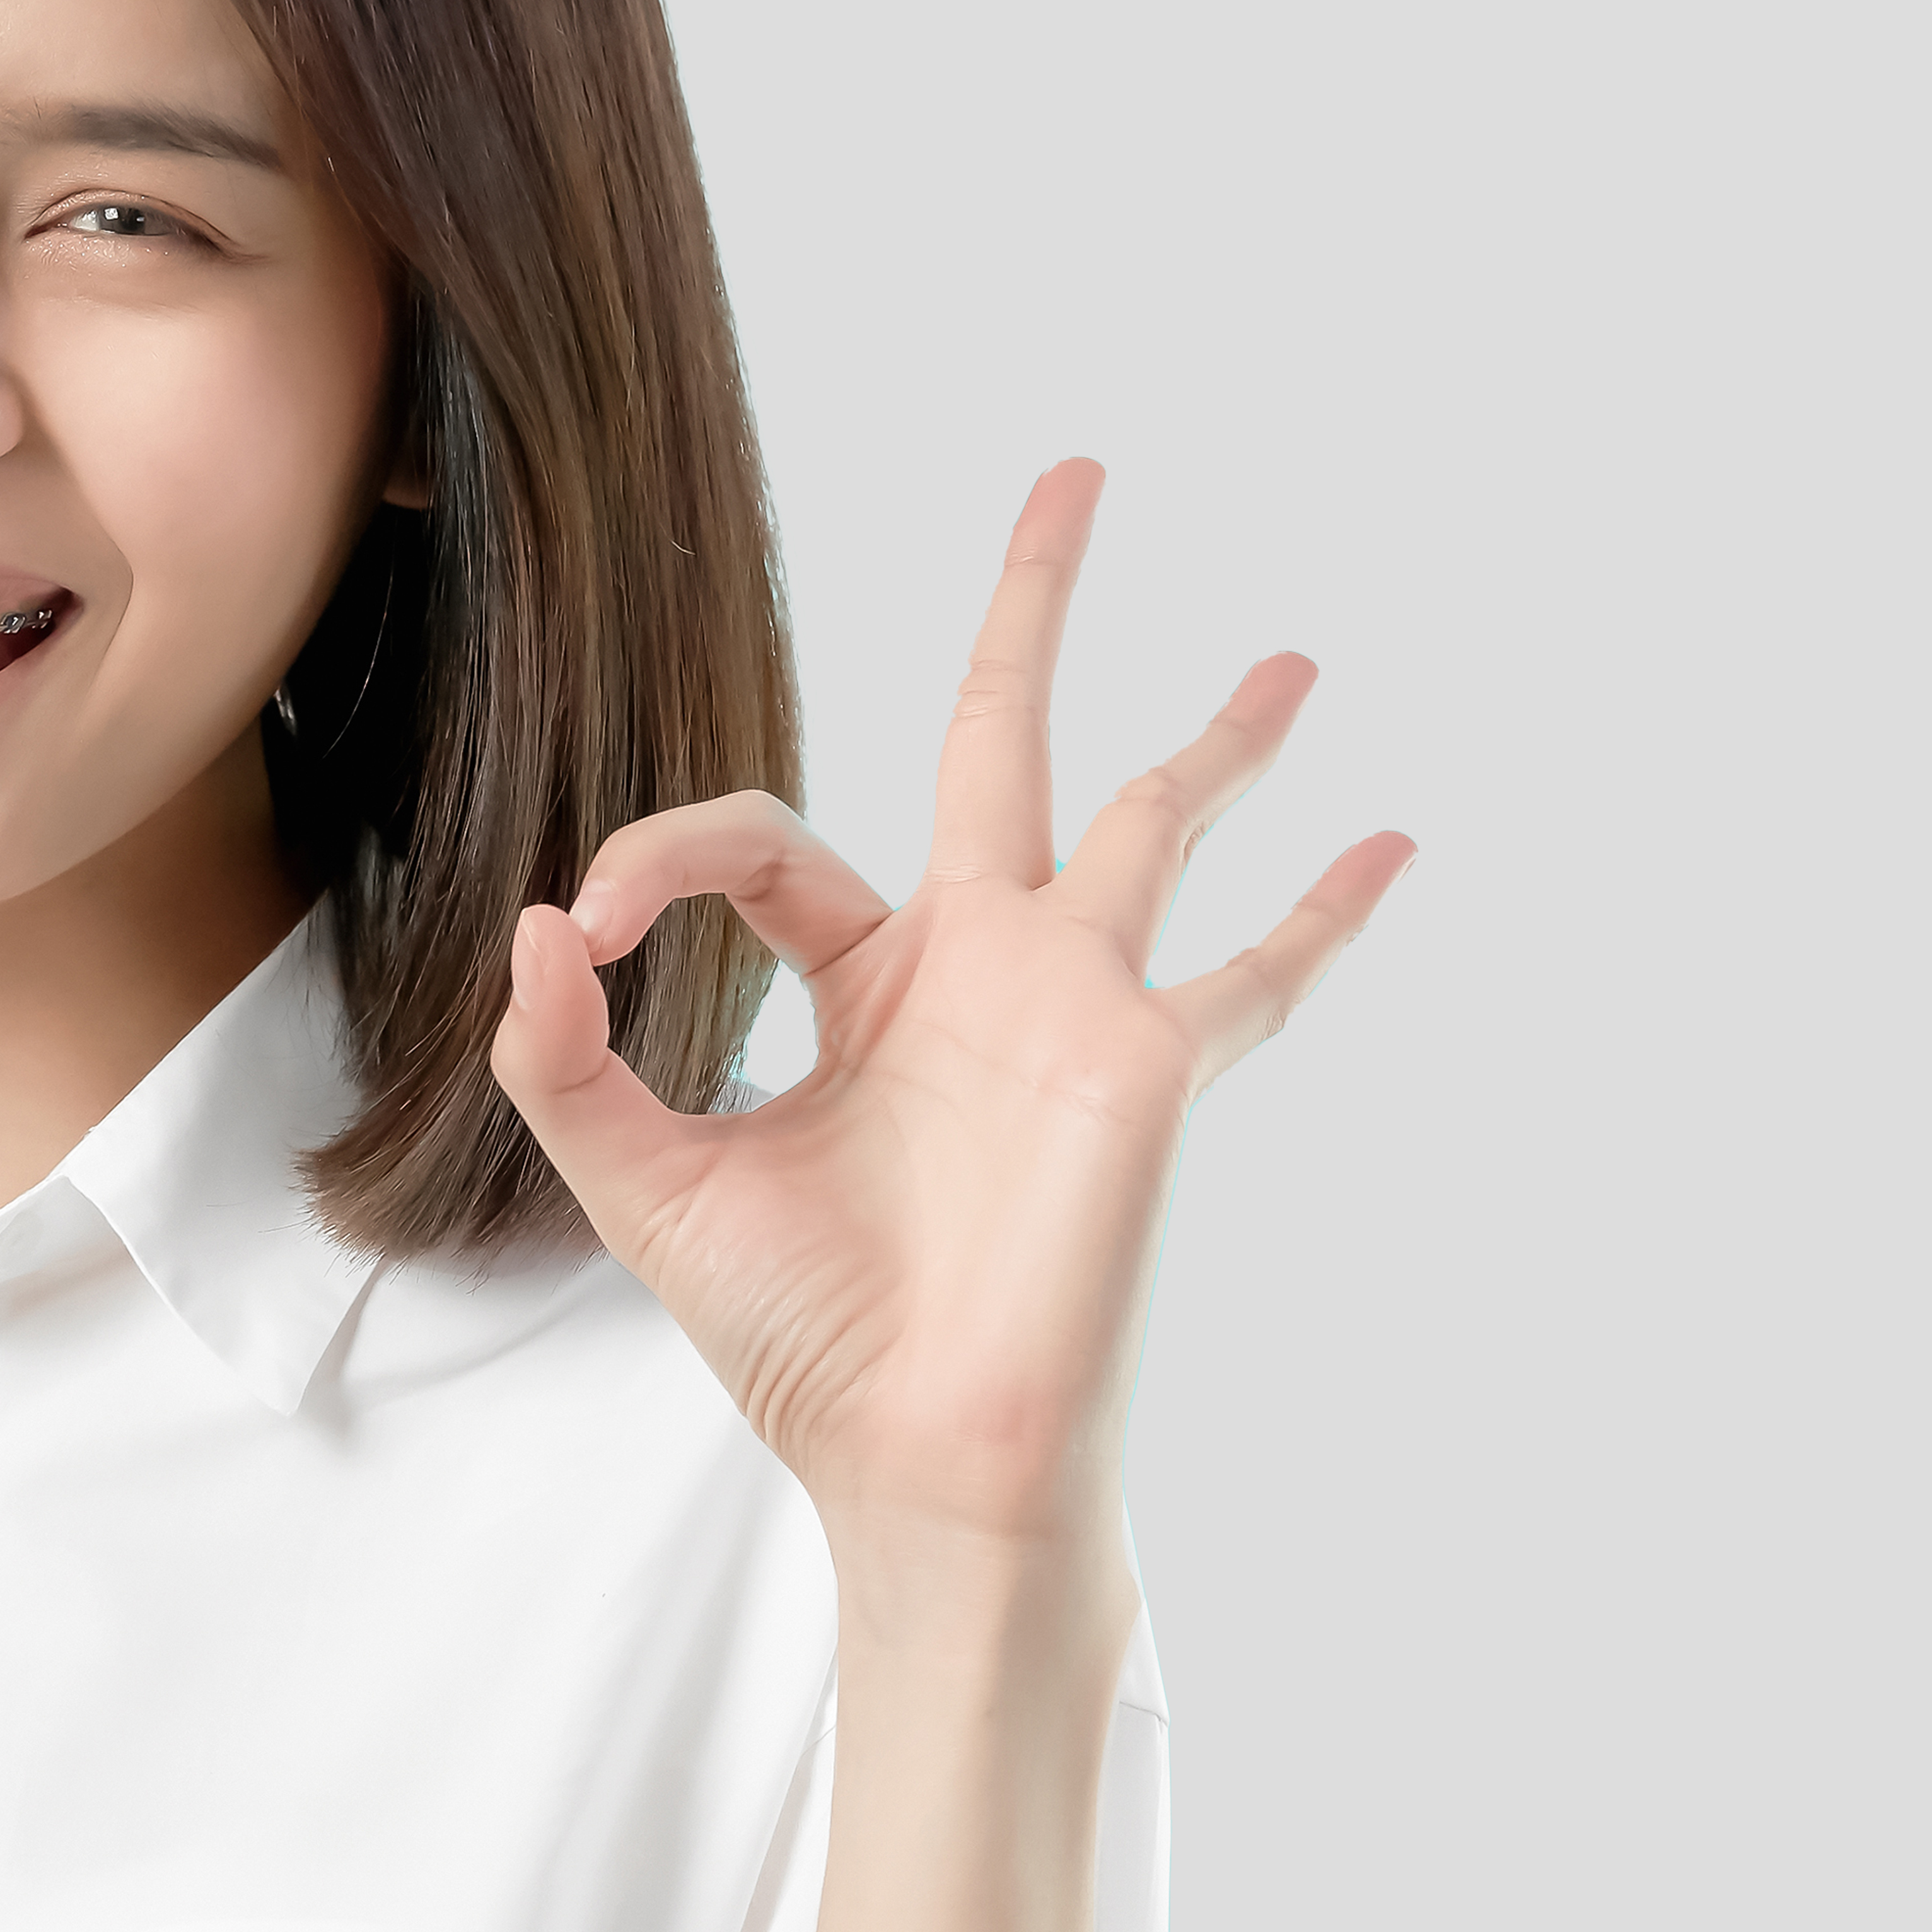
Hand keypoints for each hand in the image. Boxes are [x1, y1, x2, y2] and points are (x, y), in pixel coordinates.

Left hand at [492, 460, 1410, 1556]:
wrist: (908, 1460)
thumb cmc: (800, 1337)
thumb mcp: (642, 1185)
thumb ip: (565, 1060)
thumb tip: (541, 926)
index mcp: (861, 981)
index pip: (762, 840)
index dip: (661, 858)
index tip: (587, 929)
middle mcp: (976, 968)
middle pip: (999, 734)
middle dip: (1033, 603)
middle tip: (1073, 471)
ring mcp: (1073, 1007)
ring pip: (1148, 821)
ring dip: (1219, 740)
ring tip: (1287, 654)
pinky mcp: (1146, 1068)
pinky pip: (1256, 976)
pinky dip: (1323, 915)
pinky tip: (1390, 845)